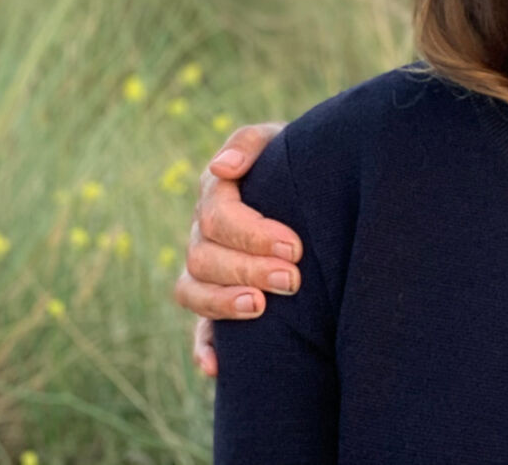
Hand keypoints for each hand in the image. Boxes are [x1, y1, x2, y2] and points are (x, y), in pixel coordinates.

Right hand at [172, 122, 301, 376]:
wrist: (316, 186)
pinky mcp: (216, 303)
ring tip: (261, 307)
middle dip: (248, 269)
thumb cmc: (298, 161)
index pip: (217, 216)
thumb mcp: (279, 140)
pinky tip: (216, 367)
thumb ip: (249, 144)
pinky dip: (204, 350)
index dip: (252, 234)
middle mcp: (203, 234)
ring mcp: (206, 270)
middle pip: (204, 257)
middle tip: (292, 279)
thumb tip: (222, 168)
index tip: (294, 246)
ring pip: (192, 291)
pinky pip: (198, 331)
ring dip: (223, 303)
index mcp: (216, 194)